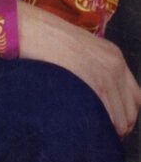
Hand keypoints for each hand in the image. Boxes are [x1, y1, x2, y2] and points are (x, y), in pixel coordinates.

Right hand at [17, 0, 140, 138]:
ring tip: (89, 133)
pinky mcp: (93, 83)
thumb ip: (93, 68)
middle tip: (99, 133)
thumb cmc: (47, 40)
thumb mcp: (80, 49)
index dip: (126, 116)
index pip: (136, 98)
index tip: (112, 124)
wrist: (32, 28)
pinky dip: (96, 127)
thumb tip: (96, 96)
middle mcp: (116, 66)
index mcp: (115, 56)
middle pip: (130, 112)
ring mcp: (105, 75)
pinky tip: (83, 128)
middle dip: (118, 128)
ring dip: (106, 130)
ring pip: (120, 119)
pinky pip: (104, 116)